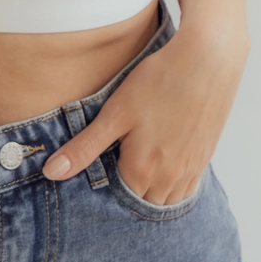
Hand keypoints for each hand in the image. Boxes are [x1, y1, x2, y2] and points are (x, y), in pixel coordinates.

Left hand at [42, 24, 248, 204]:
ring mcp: (191, 169)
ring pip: (167, 199)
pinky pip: (188, 187)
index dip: (105, 187)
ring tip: (139, 166)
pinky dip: (174, 184)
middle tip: (117, 165)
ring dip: (152, 191)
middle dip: (128, 191)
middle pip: (143, 202)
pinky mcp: (205, 156)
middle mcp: (170, 178)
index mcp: (143, 170)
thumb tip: (52, 173)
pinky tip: (164, 161)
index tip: (100, 168)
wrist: (208, 59)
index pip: (117, 199)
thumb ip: (85, 148)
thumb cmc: (159, 82)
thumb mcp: (115, 113)